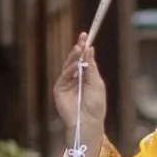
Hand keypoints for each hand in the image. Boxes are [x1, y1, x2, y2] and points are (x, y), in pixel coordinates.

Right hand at [53, 38, 106, 154]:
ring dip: (73, 57)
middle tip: (81, 39)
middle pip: (75, 60)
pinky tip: (75, 66)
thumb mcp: (96, 83)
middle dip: (78, 49)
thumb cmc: (96, 104)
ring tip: (79, 48)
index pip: (84, 59)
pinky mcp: (59, 90)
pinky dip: (69, 70)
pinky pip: (63, 76)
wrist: (88, 121)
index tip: (85, 36)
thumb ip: (91, 67)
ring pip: (68, 66)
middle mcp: (76, 78)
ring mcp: (66, 84)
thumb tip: (90, 49)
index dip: (84, 47)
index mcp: (86, 76)